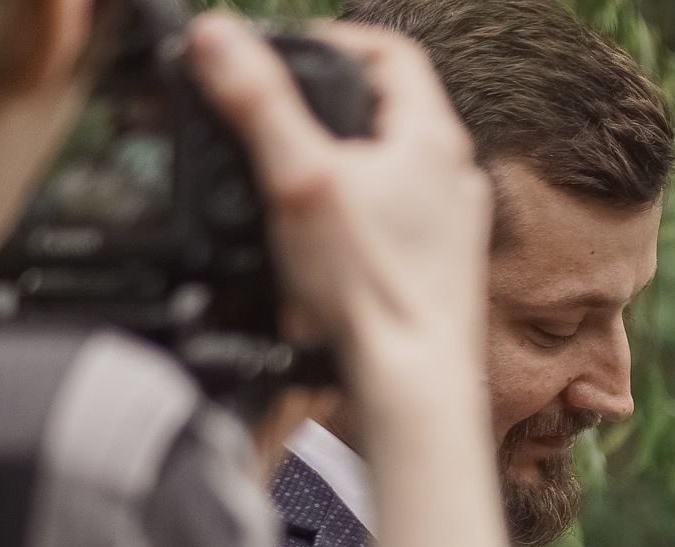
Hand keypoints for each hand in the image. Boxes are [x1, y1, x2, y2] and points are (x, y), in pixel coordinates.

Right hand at [187, 15, 490, 376]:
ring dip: (344, 165)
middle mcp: (456, 176)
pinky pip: (397, 222)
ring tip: (296, 179)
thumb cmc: (370, 289)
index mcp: (432, 138)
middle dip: (330, 107)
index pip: (390, 51)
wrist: (412, 382)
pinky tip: (324, 244)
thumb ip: (258, 103)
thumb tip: (218, 36)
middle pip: (389, 110)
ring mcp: (455, 226)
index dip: (334, 39)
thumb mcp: (298, 179)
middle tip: (281, 116)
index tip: (289, 55)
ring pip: (394, 168)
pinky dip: (359, 218)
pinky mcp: (443, 270)